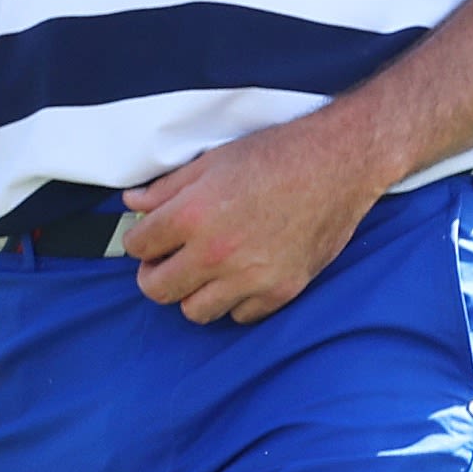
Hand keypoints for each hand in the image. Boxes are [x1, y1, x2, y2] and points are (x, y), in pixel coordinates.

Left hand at [121, 113, 386, 324]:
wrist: (339, 163)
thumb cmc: (277, 155)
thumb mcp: (213, 161)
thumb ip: (168, 189)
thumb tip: (133, 203)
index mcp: (193, 214)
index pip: (138, 246)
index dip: (138, 241)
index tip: (148, 239)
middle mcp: (216, 252)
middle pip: (158, 290)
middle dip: (155, 275)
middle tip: (167, 261)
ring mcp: (249, 277)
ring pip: (195, 312)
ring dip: (193, 293)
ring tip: (204, 272)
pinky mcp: (280, 291)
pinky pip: (240, 316)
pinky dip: (235, 302)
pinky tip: (239, 278)